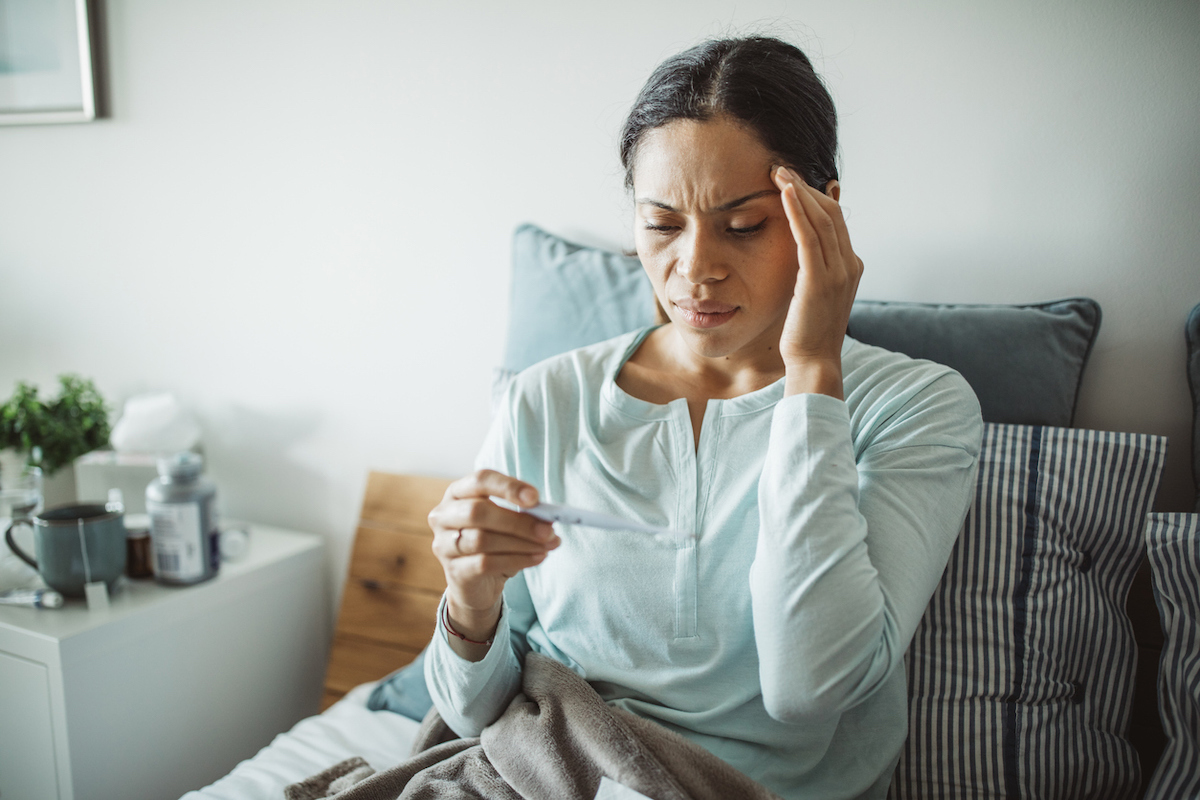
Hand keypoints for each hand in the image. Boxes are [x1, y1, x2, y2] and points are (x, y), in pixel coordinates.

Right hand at [427, 469, 558, 650]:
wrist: (477, 584)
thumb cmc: (494, 543)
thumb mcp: (507, 522)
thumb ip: (523, 514)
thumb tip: (548, 517)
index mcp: (458, 492)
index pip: (480, 480)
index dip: (508, 487)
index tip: (535, 498)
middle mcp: (444, 515)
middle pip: (478, 512)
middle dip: (517, 521)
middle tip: (548, 530)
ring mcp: (444, 544)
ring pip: (482, 539)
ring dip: (521, 543)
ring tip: (547, 546)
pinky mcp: (453, 571)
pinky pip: (485, 563)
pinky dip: (516, 560)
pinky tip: (537, 558)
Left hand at [772, 166, 863, 398]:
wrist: (814, 362)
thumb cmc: (806, 332)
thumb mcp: (811, 294)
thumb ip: (811, 269)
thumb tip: (797, 251)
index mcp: (850, 266)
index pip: (835, 220)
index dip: (813, 197)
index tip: (790, 181)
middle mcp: (850, 264)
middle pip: (831, 212)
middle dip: (805, 187)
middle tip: (780, 168)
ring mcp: (839, 272)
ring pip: (822, 219)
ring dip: (799, 192)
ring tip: (778, 172)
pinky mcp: (820, 280)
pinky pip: (810, 237)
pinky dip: (798, 212)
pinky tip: (784, 193)